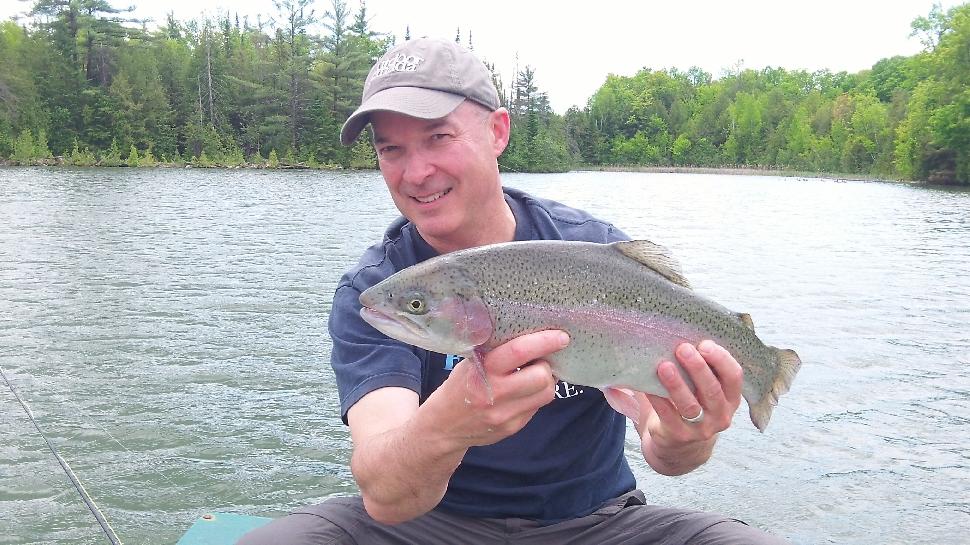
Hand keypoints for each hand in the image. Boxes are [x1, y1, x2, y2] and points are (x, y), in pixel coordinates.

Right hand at [433, 330, 565, 446]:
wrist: (442, 428)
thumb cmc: (458, 387)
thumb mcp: (469, 363)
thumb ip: (495, 351)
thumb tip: (529, 335)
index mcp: (482, 371)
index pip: (520, 352)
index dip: (545, 342)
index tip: (560, 336)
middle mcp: (495, 394)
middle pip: (542, 376)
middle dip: (545, 365)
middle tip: (537, 361)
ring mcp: (505, 415)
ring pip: (546, 393)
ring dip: (545, 382)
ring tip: (532, 376)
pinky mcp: (512, 428)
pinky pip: (537, 408)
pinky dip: (535, 397)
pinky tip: (522, 393)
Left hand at [635, 340, 742, 474]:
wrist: (680, 445)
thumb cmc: (693, 402)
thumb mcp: (705, 389)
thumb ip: (703, 367)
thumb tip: (681, 329)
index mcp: (731, 398)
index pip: (734, 378)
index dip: (722, 360)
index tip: (705, 343)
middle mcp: (721, 415)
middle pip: (712, 391)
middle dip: (698, 368)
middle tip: (682, 348)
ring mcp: (701, 429)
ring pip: (690, 406)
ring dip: (677, 385)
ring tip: (664, 366)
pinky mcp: (679, 436)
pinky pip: (668, 417)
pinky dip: (658, 400)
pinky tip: (648, 386)